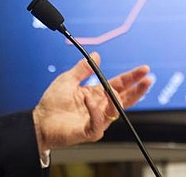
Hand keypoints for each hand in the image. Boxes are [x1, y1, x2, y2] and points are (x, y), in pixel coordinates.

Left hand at [32, 52, 151, 152]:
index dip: (132, 77)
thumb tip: (96, 54)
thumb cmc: (52, 103)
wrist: (39, 121)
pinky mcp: (89, 131)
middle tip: (147, 80)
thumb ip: (83, 68)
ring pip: (115, 111)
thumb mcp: (68, 79)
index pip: (119, 85)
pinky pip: (98, 122)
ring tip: (111, 90)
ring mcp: (97, 120)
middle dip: (137, 90)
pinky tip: (88, 99)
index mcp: (97, 94)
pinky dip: (95, 110)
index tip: (144, 69)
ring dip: (114, 99)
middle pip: (124, 99)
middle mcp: (100, 107)